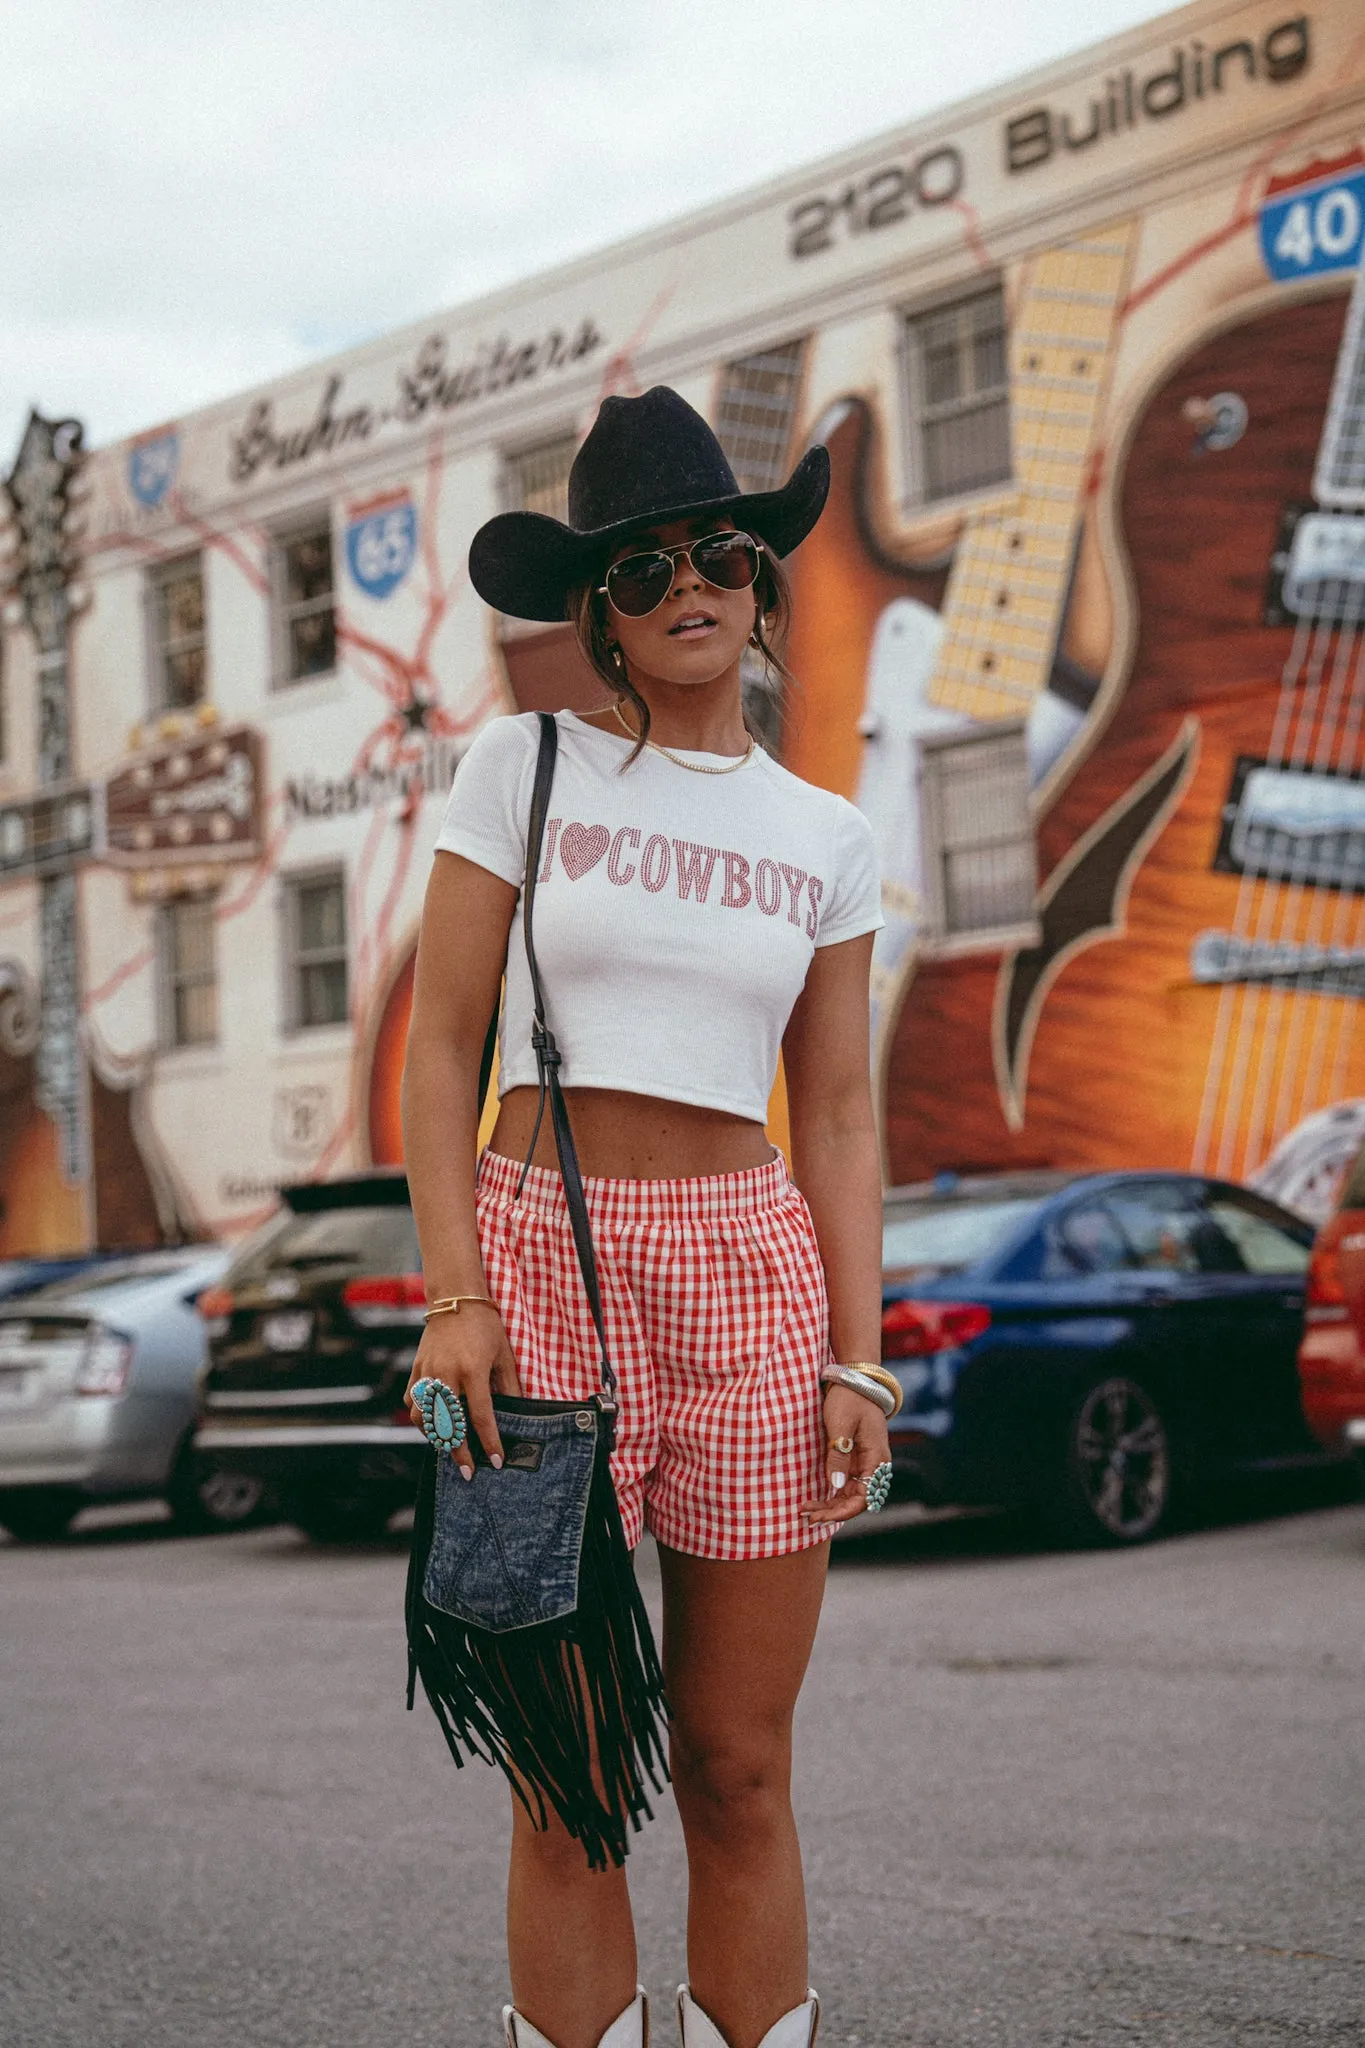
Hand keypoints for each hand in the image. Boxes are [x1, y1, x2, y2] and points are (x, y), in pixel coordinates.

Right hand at [404, 1301, 521, 1479]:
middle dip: (458, 1453)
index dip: (489, 1442)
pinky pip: (412, 1402)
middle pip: (448, 1425)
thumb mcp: (504, 1354)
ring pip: (422, 1417)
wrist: (456, 1298)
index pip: (480, 1416)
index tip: (495, 1461)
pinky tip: (433, 1424)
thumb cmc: (485, 1325)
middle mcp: (446, 1374)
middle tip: (468, 1472)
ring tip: (450, 1446)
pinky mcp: (416, 1369)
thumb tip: (516, 1414)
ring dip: (435, 1436)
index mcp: (472, 1370)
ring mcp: (427, 1372)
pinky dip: (421, 1418)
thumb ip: (509, 1386)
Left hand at [800, 1383, 892, 1527]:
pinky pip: (846, 1484)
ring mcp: (865, 1463)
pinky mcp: (855, 1459)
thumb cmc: (849, 1399)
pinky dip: (832, 1494)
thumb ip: (838, 1456)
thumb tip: (835, 1487)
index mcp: (876, 1459)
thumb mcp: (840, 1426)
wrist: (854, 1380)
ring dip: (831, 1505)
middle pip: (857, 1500)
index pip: (864, 1497)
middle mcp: (874, 1466)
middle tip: (807, 1517)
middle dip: (833, 1512)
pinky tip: (816, 1500)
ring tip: (807, 1511)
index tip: (820, 1516)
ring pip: (850, 1494)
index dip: (843, 1511)